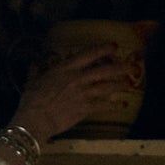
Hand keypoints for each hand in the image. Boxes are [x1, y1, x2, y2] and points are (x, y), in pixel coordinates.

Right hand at [11, 46, 134, 142]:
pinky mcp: (85, 108)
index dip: (103, 49)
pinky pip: (103, 106)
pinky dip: (114, 105)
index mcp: (65, 68)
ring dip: (121, 85)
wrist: (35, 119)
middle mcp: (77, 78)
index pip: (88, 54)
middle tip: (133, 66)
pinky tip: (123, 105)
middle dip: (121, 67)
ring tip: (130, 84)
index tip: (114, 46)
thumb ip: (35, 70)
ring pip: (107, 87)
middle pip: (104, 70)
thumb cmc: (31, 100)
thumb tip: (33, 63)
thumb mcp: (32, 81)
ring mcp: (83, 93)